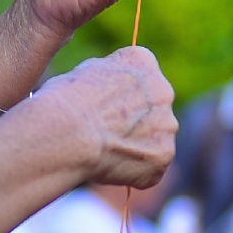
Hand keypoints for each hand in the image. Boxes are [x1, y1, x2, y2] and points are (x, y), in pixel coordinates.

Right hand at [34, 46, 174, 189]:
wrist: (68, 134)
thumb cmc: (65, 102)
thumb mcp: (85, 72)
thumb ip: (109, 78)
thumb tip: (110, 90)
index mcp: (142, 62)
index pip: (139, 76)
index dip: (117, 95)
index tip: (100, 106)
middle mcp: (163, 91)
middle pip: (152, 108)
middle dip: (133, 121)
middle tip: (104, 133)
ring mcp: (167, 127)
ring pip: (154, 139)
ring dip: (135, 146)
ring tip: (104, 150)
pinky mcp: (163, 157)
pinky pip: (151, 166)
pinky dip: (134, 171)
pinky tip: (110, 166)